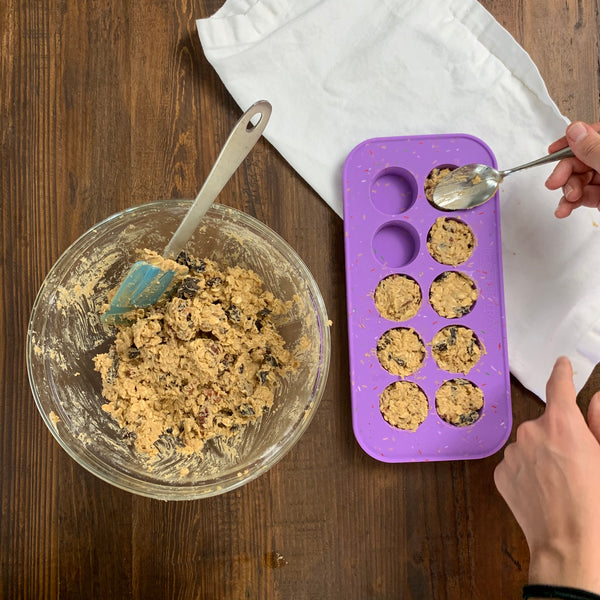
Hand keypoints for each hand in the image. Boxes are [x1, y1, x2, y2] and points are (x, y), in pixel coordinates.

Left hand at [494, 357, 599, 593]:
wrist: (568, 543)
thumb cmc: (595, 501)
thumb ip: (599, 423)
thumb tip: (594, 398)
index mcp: (561, 423)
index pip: (559, 386)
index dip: (561, 372)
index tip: (561, 364)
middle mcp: (531, 431)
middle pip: (544, 424)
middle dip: (556, 437)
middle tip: (573, 464)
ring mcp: (512, 452)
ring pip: (528, 445)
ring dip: (539, 455)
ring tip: (557, 484)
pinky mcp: (499, 473)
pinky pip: (515, 464)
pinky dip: (526, 472)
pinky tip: (540, 492)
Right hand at [545, 121, 599, 217]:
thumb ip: (594, 148)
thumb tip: (575, 131)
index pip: (591, 134)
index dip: (571, 140)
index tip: (553, 149)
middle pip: (581, 159)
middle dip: (565, 173)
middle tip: (555, 182)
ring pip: (579, 179)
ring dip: (567, 191)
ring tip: (568, 200)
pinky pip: (583, 196)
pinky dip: (571, 203)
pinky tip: (564, 209)